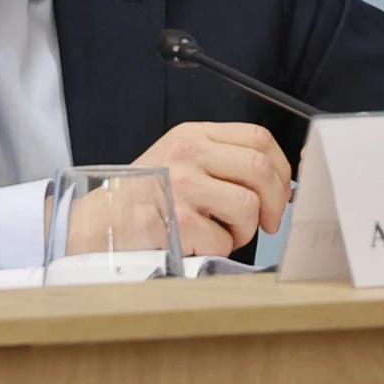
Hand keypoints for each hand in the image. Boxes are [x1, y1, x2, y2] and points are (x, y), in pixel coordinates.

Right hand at [132, 121, 292, 256]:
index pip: (258, 138)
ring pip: (248, 205)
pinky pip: (225, 239)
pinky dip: (221, 248)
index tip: (281, 189)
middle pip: (260, 168)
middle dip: (276, 201)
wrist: (101, 221)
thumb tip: (276, 182)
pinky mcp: (178, 222)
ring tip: (226, 233)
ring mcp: (182, 186)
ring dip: (246, 229)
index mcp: (192, 135)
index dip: (281, 167)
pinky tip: (202, 243)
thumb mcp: (178, 158)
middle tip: (269, 221)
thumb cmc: (144, 195)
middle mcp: (188, 154)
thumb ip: (220, 159)